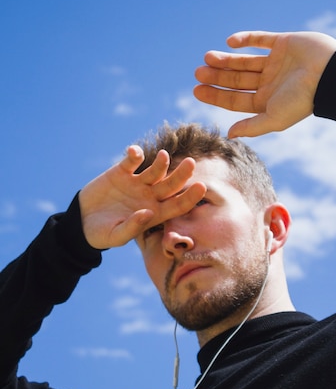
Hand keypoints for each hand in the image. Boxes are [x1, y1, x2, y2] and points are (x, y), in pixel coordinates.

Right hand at [78, 146, 205, 248]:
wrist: (82, 221)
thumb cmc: (102, 234)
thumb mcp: (116, 236)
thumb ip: (133, 227)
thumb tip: (147, 213)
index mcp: (155, 213)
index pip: (178, 205)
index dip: (190, 197)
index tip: (201, 187)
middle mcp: (150, 196)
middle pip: (171, 184)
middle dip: (182, 175)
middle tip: (191, 163)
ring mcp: (137, 183)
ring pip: (155, 170)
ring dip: (161, 163)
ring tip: (163, 156)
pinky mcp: (121, 172)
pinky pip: (131, 161)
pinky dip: (134, 155)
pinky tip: (134, 152)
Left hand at [194, 31, 335, 137]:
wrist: (330, 74)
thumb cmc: (303, 100)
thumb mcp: (274, 118)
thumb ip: (251, 127)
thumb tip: (228, 134)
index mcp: (267, 101)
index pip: (235, 99)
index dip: (215, 95)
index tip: (196, 89)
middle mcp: (269, 83)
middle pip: (237, 80)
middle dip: (217, 76)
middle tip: (198, 72)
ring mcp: (276, 62)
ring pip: (244, 60)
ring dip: (226, 59)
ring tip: (207, 57)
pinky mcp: (284, 43)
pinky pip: (260, 39)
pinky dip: (245, 39)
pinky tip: (230, 42)